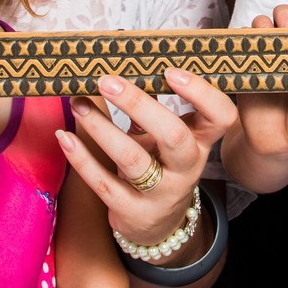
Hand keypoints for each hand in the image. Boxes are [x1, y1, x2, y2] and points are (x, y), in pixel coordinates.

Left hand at [57, 68, 235, 246]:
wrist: (158, 224)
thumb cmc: (159, 164)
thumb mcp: (164, 138)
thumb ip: (150, 106)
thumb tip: (118, 64)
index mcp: (201, 141)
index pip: (220, 116)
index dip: (201, 93)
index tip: (170, 71)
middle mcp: (187, 168)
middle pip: (175, 136)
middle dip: (139, 105)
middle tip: (107, 82)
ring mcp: (161, 193)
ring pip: (133, 160)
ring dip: (101, 128)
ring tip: (78, 103)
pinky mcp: (133, 211)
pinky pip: (104, 184)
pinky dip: (82, 159)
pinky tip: (66, 137)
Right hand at [236, 5, 287, 160]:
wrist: (270, 144)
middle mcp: (287, 49)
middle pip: (284, 16)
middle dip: (285, 15)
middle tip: (287, 30)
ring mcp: (264, 55)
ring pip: (260, 24)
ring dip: (262, 25)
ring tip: (267, 41)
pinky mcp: (244, 65)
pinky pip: (238, 44)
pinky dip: (240, 42)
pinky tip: (247, 53)